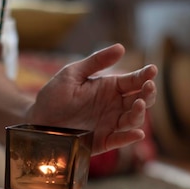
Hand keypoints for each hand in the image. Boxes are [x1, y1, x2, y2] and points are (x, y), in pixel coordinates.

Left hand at [28, 44, 157, 154]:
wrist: (37, 120)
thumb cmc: (54, 95)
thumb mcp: (73, 74)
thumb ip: (96, 62)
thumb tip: (121, 47)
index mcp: (110, 88)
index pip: (134, 81)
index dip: (145, 75)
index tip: (152, 70)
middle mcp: (114, 106)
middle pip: (141, 100)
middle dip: (148, 94)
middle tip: (148, 87)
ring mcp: (109, 124)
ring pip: (133, 120)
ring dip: (140, 113)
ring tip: (139, 104)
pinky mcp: (101, 141)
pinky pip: (118, 141)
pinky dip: (129, 138)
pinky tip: (137, 133)